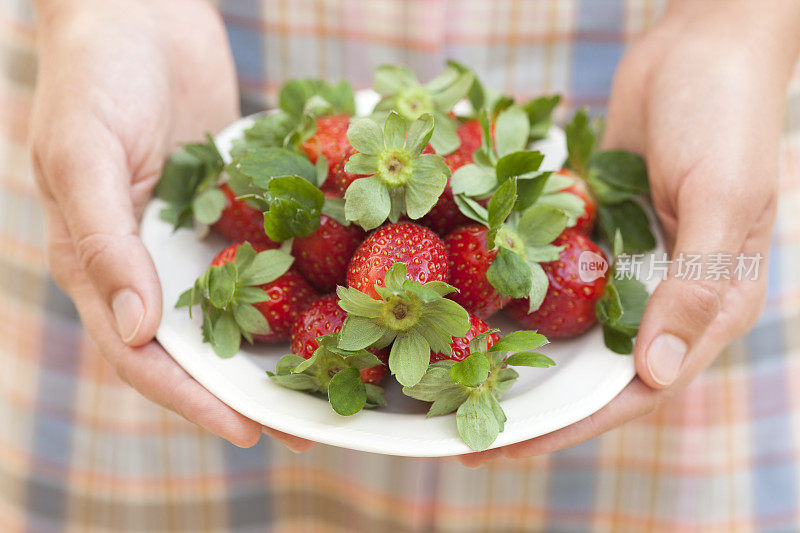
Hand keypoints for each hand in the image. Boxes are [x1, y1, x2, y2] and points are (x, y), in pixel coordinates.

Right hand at [30, 0, 313, 451]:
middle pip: (202, 346)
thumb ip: (102, 241)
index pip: (143, 355)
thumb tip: (135, 327)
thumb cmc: (93, 77)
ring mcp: (199, 238)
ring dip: (284, 347)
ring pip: (244, 309)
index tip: (245, 430)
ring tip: (338, 381)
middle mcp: (153, 263)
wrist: (139, 12)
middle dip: (250, 390)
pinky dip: (301, 283)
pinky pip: (271, 254)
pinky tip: (344, 303)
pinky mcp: (238, 209)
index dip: (191, 398)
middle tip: (308, 426)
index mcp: (102, 264)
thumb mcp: (82, 155)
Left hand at [460, 0, 799, 466]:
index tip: (507, 444)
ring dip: (514, 350)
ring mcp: (622, 264)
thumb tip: (656, 372)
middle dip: (531, 399)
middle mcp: (661, 296)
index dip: (572, 423)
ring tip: (449, 376)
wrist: (698, 47)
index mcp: (708, 307)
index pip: (636, 389)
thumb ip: (697, 286)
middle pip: (590, 368)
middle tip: (460, 422)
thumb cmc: (729, 117)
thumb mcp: (727, 198)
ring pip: (565, 325)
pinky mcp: (590, 232)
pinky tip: (463, 303)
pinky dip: (512, 290)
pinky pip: (549, 273)